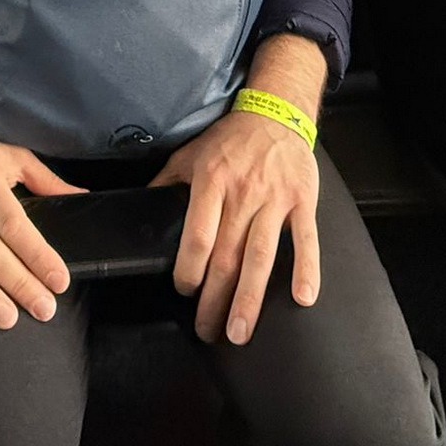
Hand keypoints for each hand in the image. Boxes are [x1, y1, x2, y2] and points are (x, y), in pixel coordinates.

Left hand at [154, 108, 319, 345]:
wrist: (275, 114)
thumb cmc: (229, 140)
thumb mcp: (188, 156)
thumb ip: (165, 185)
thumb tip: (139, 212)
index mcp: (211, 182)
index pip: (197, 237)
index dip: (189, 270)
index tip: (185, 291)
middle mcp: (243, 193)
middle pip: (227, 256)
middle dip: (216, 300)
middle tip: (209, 332)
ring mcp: (275, 199)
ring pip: (262, 256)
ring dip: (251, 298)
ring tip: (241, 330)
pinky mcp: (302, 201)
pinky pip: (306, 239)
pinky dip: (306, 269)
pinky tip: (303, 298)